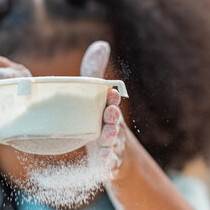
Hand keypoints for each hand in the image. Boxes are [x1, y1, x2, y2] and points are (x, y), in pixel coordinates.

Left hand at [81, 41, 125, 178]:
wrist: (115, 155)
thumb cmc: (100, 121)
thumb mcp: (95, 99)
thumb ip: (94, 74)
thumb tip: (102, 44)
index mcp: (107, 112)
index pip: (111, 103)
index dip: (111, 98)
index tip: (110, 93)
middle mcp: (112, 128)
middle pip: (115, 123)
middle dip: (113, 119)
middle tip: (110, 114)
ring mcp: (112, 147)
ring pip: (114, 144)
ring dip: (111, 140)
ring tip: (107, 138)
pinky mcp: (110, 163)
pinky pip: (111, 165)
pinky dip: (109, 164)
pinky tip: (104, 164)